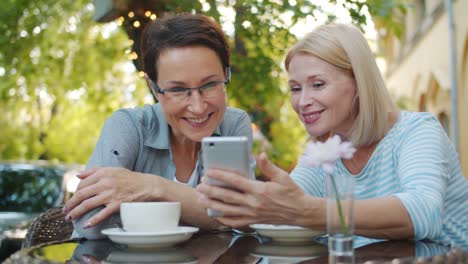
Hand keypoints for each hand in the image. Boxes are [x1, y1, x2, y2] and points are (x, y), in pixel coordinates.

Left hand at [63, 167, 158, 227]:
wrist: (147, 186)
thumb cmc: (129, 178)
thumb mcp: (112, 170)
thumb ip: (94, 171)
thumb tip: (78, 176)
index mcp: (102, 174)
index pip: (82, 184)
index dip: (74, 193)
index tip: (72, 200)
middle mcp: (105, 183)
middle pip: (81, 195)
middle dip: (70, 204)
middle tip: (65, 211)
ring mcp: (110, 194)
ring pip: (87, 205)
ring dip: (76, 213)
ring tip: (70, 218)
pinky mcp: (117, 204)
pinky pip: (101, 214)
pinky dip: (92, 221)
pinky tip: (85, 225)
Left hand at [197, 152, 312, 227]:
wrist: (301, 212)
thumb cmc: (292, 193)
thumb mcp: (283, 176)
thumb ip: (268, 166)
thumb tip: (259, 154)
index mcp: (260, 190)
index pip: (236, 181)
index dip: (221, 176)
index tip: (210, 171)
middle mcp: (254, 203)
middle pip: (227, 196)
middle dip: (211, 190)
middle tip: (199, 186)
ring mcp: (253, 214)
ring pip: (227, 210)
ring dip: (212, 205)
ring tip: (201, 200)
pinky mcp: (254, 221)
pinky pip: (235, 222)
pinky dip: (224, 219)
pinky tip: (215, 214)